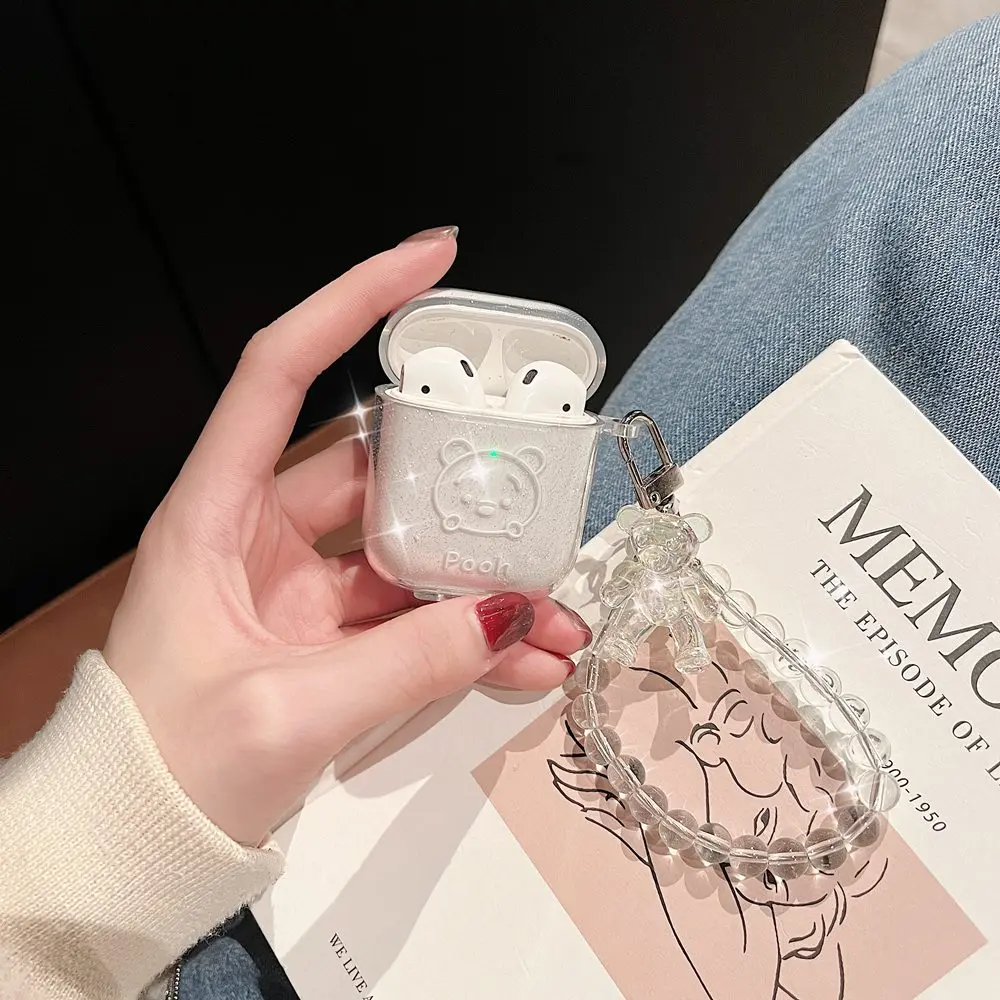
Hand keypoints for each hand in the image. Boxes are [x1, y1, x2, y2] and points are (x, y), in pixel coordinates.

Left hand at [104, 229, 591, 844]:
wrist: (137, 842)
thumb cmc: (167, 765)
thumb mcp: (291, 707)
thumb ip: (409, 657)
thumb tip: (510, 613)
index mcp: (216, 513)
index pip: (280, 371)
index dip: (353, 301)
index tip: (432, 260)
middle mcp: (262, 532)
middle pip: (380, 466)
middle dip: (466, 481)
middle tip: (539, 484)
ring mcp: (305, 585)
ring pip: (410, 549)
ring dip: (484, 576)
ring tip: (554, 610)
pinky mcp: (334, 634)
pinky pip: (414, 614)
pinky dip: (468, 633)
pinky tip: (525, 657)